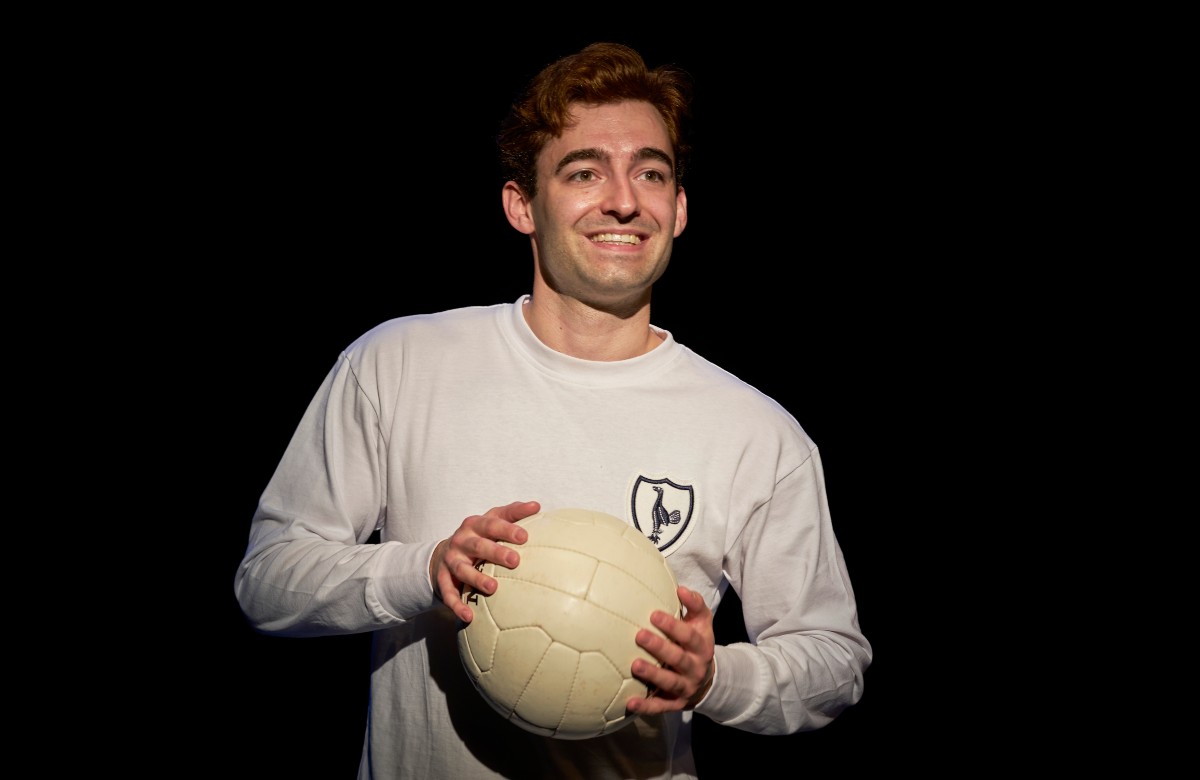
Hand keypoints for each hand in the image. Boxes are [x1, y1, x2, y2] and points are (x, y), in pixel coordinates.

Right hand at [430, 500, 539, 621]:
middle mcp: (461, 540)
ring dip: (476, 578)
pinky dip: (457, 605)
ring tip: (493, 588)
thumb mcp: (493, 520)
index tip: (525, 536)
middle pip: (478, 545)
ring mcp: (451, 559)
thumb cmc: (480, 536)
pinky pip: (449, 593)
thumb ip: (514, 513)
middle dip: (495, 552)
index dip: (507, 529)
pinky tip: (469, 616)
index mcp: (475, 524)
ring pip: (462, 569)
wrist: (444, 553)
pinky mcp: (443, 579)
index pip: (492, 523)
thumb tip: (536, 505)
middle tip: (515, 560)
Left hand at [626, 586, 715, 713]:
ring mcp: (686, 687)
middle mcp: (695, 668)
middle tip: (639, 635)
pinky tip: (630, 703)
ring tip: (635, 665)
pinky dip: (646, 706)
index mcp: (701, 646)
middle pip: (679, 658)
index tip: (654, 615)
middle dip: (660, 647)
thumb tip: (681, 589)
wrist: (706, 680)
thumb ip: (694, 605)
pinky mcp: (675, 704)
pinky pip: (660, 706)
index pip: (689, 635)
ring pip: (670, 682)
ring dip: (653, 674)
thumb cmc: (696, 643)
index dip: (673, 626)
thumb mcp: (702, 623)